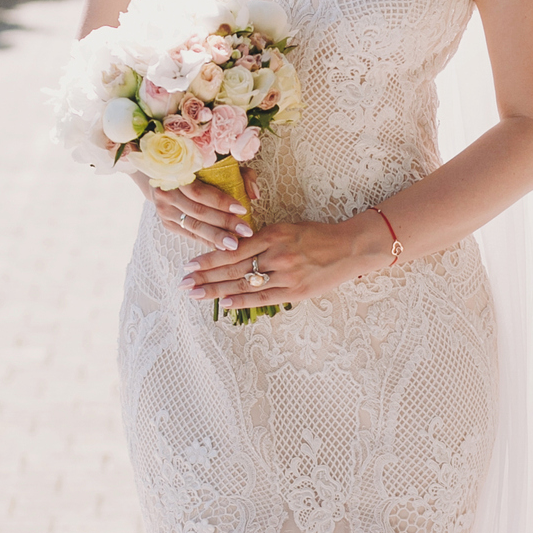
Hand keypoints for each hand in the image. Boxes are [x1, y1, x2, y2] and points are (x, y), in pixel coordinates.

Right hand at [146, 174, 254, 253]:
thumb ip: (242, 175)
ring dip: (216, 237)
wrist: (165, 176)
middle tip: (246, 231)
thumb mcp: (221, 164)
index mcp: (176, 173)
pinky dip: (207, 241)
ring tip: (235, 244)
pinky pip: (190, 234)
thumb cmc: (200, 168)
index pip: (199, 192)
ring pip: (193, 226)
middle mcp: (166, 193)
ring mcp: (164, 210)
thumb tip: (254, 194)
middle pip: (198, 212)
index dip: (221, 202)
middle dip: (224, 223)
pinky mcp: (167, 223)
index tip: (242, 209)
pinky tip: (222, 247)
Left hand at [181, 211, 388, 311]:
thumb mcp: (288, 229)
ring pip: (244, 284)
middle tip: (183, 283)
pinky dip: (242, 301)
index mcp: (273, 234)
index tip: (189, 264)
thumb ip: (263, 239)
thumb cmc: (317, 236)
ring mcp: (286, 275)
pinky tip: (224, 303)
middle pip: (233, 268)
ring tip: (196, 294)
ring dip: (217, 290)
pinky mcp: (295, 292)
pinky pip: (263, 298)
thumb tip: (235, 249)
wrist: (349, 248)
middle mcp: (277, 254)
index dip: (209, 258)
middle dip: (205, 276)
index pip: (233, 249)